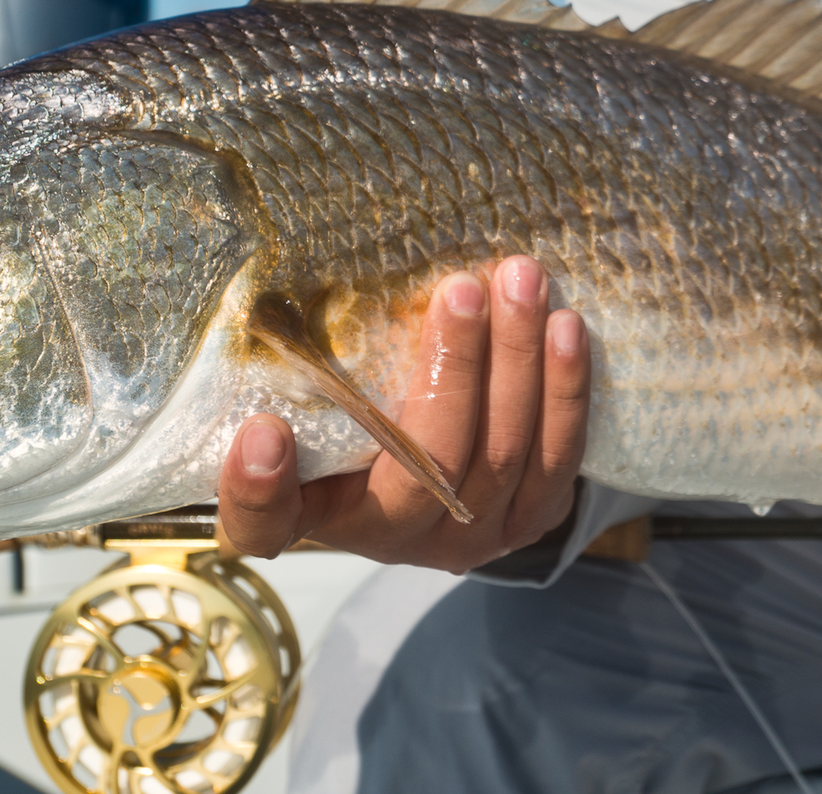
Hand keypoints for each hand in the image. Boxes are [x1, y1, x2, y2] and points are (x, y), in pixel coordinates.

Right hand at [216, 256, 590, 572]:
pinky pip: (557, 458)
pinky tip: (566, 327)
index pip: (261, 523)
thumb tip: (284, 286)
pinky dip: (564, 389)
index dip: (256, 491)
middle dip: (452, 370)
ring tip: (522, 283)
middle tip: (463, 288)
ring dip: (519, 361)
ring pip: (503, 455)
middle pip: (424, 468)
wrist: (441, 473)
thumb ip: (308, 364)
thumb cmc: (361, 417)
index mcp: (311, 512)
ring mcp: (464, 539)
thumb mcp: (320, 398)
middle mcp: (385, 539)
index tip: (261, 432)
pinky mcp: (528, 522)